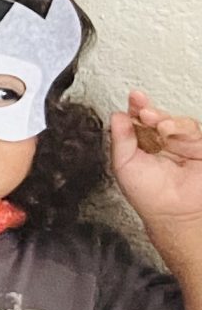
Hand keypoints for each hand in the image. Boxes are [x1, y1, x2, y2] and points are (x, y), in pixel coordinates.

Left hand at [111, 90, 201, 233]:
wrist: (174, 212)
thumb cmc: (148, 195)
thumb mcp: (124, 164)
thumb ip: (121, 140)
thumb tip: (116, 116)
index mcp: (141, 147)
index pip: (138, 123)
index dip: (135, 109)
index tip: (131, 98)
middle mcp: (161, 144)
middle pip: (155, 118)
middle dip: (146, 108)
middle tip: (138, 101)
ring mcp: (181, 145)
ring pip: (173, 121)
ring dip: (161, 116)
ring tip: (152, 119)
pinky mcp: (198, 147)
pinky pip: (190, 129)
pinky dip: (178, 125)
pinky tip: (166, 128)